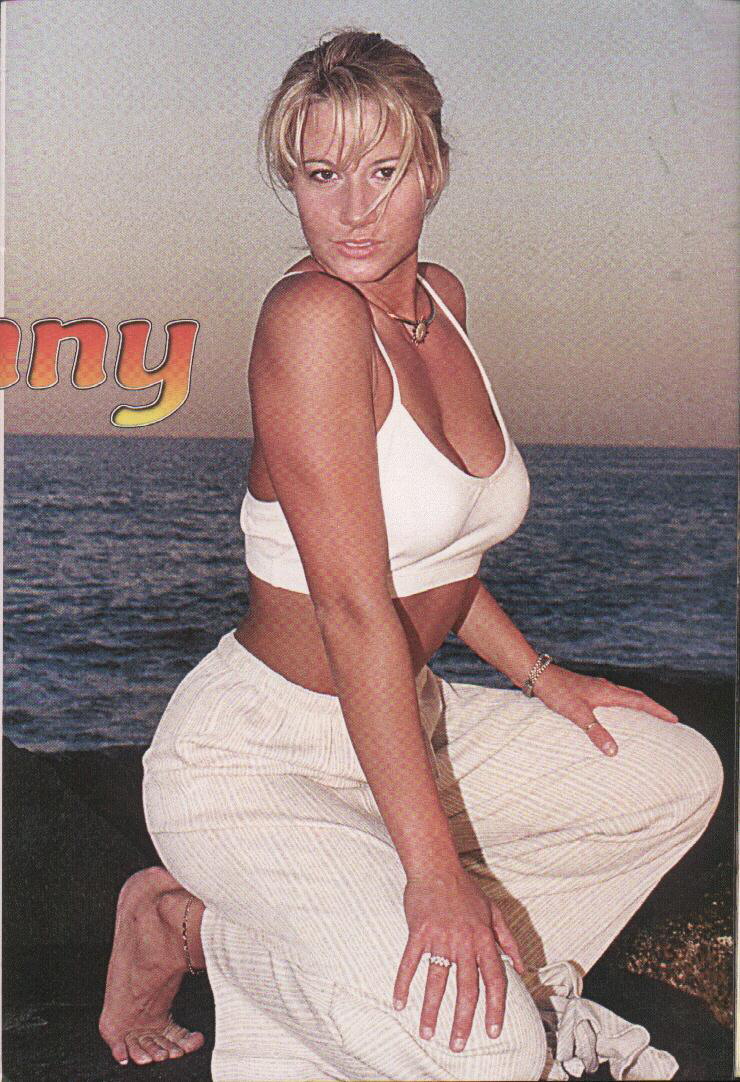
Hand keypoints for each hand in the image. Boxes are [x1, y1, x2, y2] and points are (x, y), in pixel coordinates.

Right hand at [392, 868, 524, 1052]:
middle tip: (458, 1045)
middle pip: (466, 989)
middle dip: (463, 1021)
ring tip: (428, 1033)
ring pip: (437, 982)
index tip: (493, 1031)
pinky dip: (403, 984)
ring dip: (432, 1010)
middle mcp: (464, 943)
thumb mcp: (494, 911)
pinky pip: (410, 964)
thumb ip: (508, 940)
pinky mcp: (419, 934)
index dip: (495, 1008)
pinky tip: (399, 1002)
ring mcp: (440, 939)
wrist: (437, 867)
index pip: (494, 980)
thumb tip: (521, 967)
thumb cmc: (465, 889)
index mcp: (484, 940)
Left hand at [533, 664, 677, 756]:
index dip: (658, 711)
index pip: (640, 702)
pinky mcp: (585, 690)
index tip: (674, 719)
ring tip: (645, 718)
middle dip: (652, 708)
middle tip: (666, 719)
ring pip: (623, 696)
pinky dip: (621, 706)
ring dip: (637, 706)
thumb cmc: (557, 692)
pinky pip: (611, 698)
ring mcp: (595, 688)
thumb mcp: (577, 714)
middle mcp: (605, 688)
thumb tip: (614, 751)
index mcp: (608, 692)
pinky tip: (612, 715)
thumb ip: (595, 732)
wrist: (538, 675)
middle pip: (635, 697)